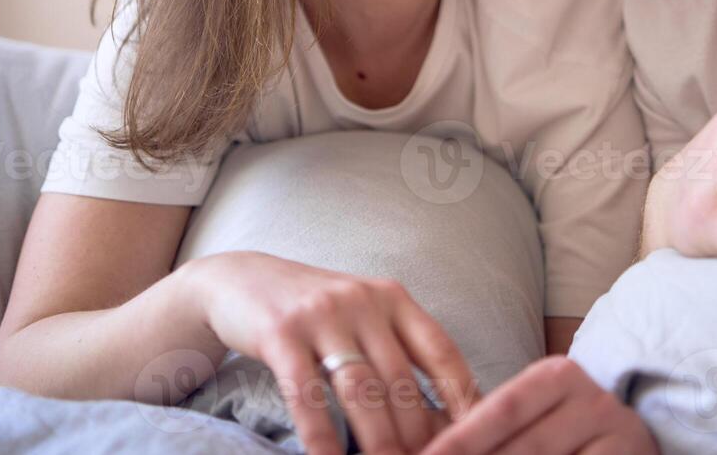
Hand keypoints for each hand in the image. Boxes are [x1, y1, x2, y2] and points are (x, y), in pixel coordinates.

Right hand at [189, 251, 478, 454]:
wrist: (240, 278)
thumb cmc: (313, 309)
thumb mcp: (363, 314)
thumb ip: (397, 349)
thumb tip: (446, 409)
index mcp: (392, 297)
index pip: (441, 350)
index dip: (462, 395)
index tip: (476, 434)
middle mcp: (362, 302)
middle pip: (401, 380)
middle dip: (418, 434)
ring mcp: (321, 315)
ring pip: (361, 390)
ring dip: (378, 441)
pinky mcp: (281, 333)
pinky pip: (306, 394)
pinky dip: (321, 435)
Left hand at [421, 356, 655, 454]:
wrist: (632, 446)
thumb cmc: (567, 435)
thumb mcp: (534, 421)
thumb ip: (490, 434)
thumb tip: (427, 454)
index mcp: (557, 377)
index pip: (501, 410)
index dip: (459, 442)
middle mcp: (592, 400)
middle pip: (525, 449)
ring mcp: (618, 435)